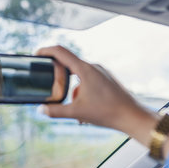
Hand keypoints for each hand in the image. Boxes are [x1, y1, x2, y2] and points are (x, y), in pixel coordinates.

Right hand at [36, 45, 159, 146]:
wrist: (132, 116)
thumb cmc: (107, 112)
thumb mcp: (77, 112)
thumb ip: (56, 111)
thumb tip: (41, 109)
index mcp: (85, 69)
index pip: (60, 52)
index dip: (45, 51)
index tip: (36, 55)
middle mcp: (93, 67)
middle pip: (68, 63)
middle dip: (57, 74)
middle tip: (49, 84)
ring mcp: (101, 72)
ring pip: (78, 74)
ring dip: (70, 87)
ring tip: (72, 105)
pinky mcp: (106, 79)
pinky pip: (88, 79)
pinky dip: (80, 90)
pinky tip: (84, 106)